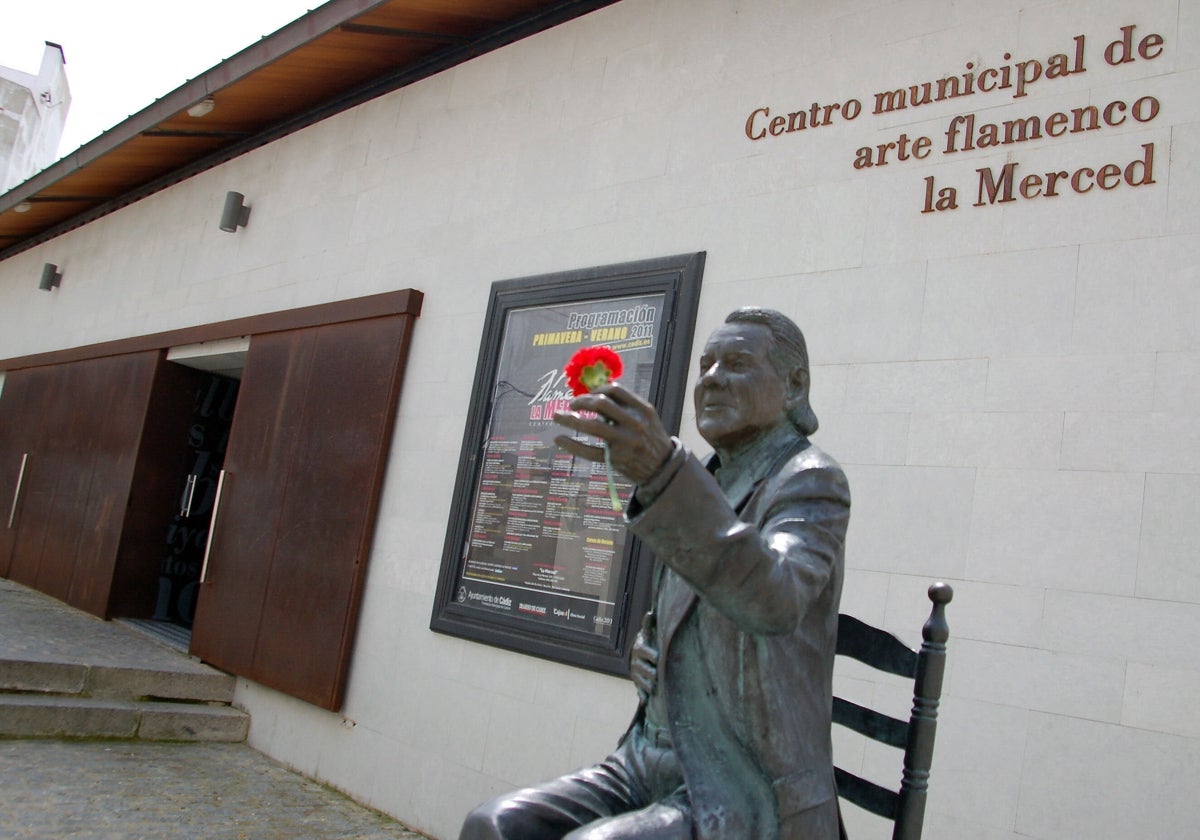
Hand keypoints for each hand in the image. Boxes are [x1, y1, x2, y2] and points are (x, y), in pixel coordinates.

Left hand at [552, 384, 673, 483]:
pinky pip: (589, 451)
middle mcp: (635, 424)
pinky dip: (571, 444)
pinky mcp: (616, 459)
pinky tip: (559, 438)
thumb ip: (626, 406)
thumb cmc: (649, 439)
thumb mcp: (646, 418)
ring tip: (557, 416)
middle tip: (572, 404)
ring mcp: (625, 442)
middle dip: (582, 401)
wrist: (663, 468)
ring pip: (592, 426)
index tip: (588, 394)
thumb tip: (595, 393)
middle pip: (601, 404)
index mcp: (642, 410)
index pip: (615, 390)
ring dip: (570, 419)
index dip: (597, 389)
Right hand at [629, 628, 658, 701]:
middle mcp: (637, 662)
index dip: (651, 655)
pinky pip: (639, 691)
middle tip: (658, 676)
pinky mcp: (638, 683)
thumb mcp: (648, 633)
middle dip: (651, 673)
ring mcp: (637, 674)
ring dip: (649, 685)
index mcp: (640, 649)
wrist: (637, 655)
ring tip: (655, 688)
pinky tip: (646, 699)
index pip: (645, 652)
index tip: (657, 657)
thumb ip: (649, 624)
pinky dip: (643, 695)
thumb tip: (651, 612)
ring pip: (642, 681)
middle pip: (645, 669)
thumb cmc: (648, 643)